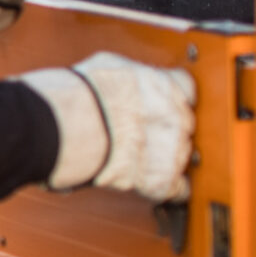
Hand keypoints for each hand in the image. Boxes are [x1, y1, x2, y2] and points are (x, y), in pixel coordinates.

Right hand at [17, 52, 194, 201]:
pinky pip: (177, 188)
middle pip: (184, 123)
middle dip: (163, 128)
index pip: (185, 88)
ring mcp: (173, 149)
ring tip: (131, 156)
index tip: (155, 102)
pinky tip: (149, 182)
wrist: (70, 126)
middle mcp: (177, 117)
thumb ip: (128, 78)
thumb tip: (121, 83)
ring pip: (180, 154)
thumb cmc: (79, 95)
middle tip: (137, 130)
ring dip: (161, 156)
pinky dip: (165, 187)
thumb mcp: (107, 68)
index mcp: (166, 86)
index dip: (169, 97)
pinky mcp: (161, 179)